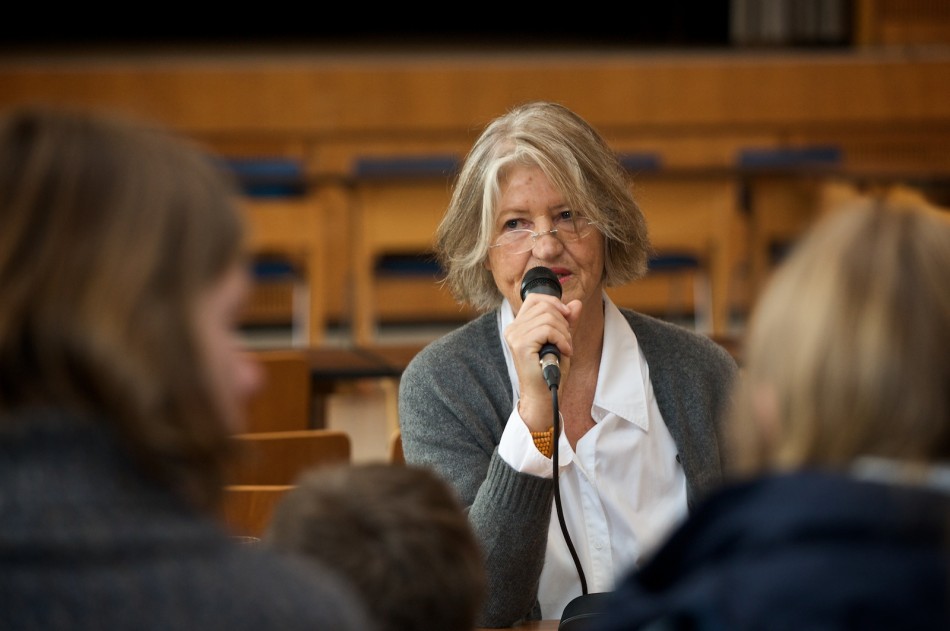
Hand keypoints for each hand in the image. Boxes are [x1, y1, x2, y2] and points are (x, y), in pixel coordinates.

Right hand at [504, 293, 581, 430]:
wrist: (544, 395)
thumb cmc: (550, 371)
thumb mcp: (562, 340)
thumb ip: (567, 322)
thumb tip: (576, 303)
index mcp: (519, 326)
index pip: (535, 298)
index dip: (554, 302)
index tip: (567, 316)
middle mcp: (513, 328)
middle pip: (545, 306)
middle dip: (563, 321)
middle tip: (566, 340)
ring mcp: (515, 336)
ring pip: (548, 318)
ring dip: (564, 333)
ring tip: (565, 348)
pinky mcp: (521, 345)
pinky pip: (548, 330)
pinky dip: (562, 339)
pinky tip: (564, 351)